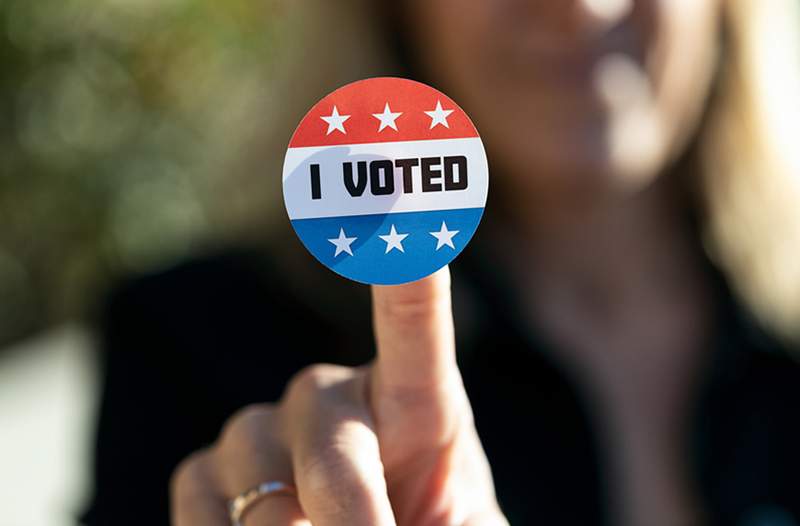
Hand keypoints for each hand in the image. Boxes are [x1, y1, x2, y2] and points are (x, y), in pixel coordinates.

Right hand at [170, 267, 506, 524]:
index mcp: (418, 405)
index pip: (414, 316)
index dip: (408, 247)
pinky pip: (197, 500)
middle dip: (348, 498)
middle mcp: (334, 398)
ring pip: (249, 456)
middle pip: (325, 415)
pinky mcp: (206, 474)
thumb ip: (451, 514)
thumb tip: (366, 510)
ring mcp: (262, 431)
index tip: (401, 157)